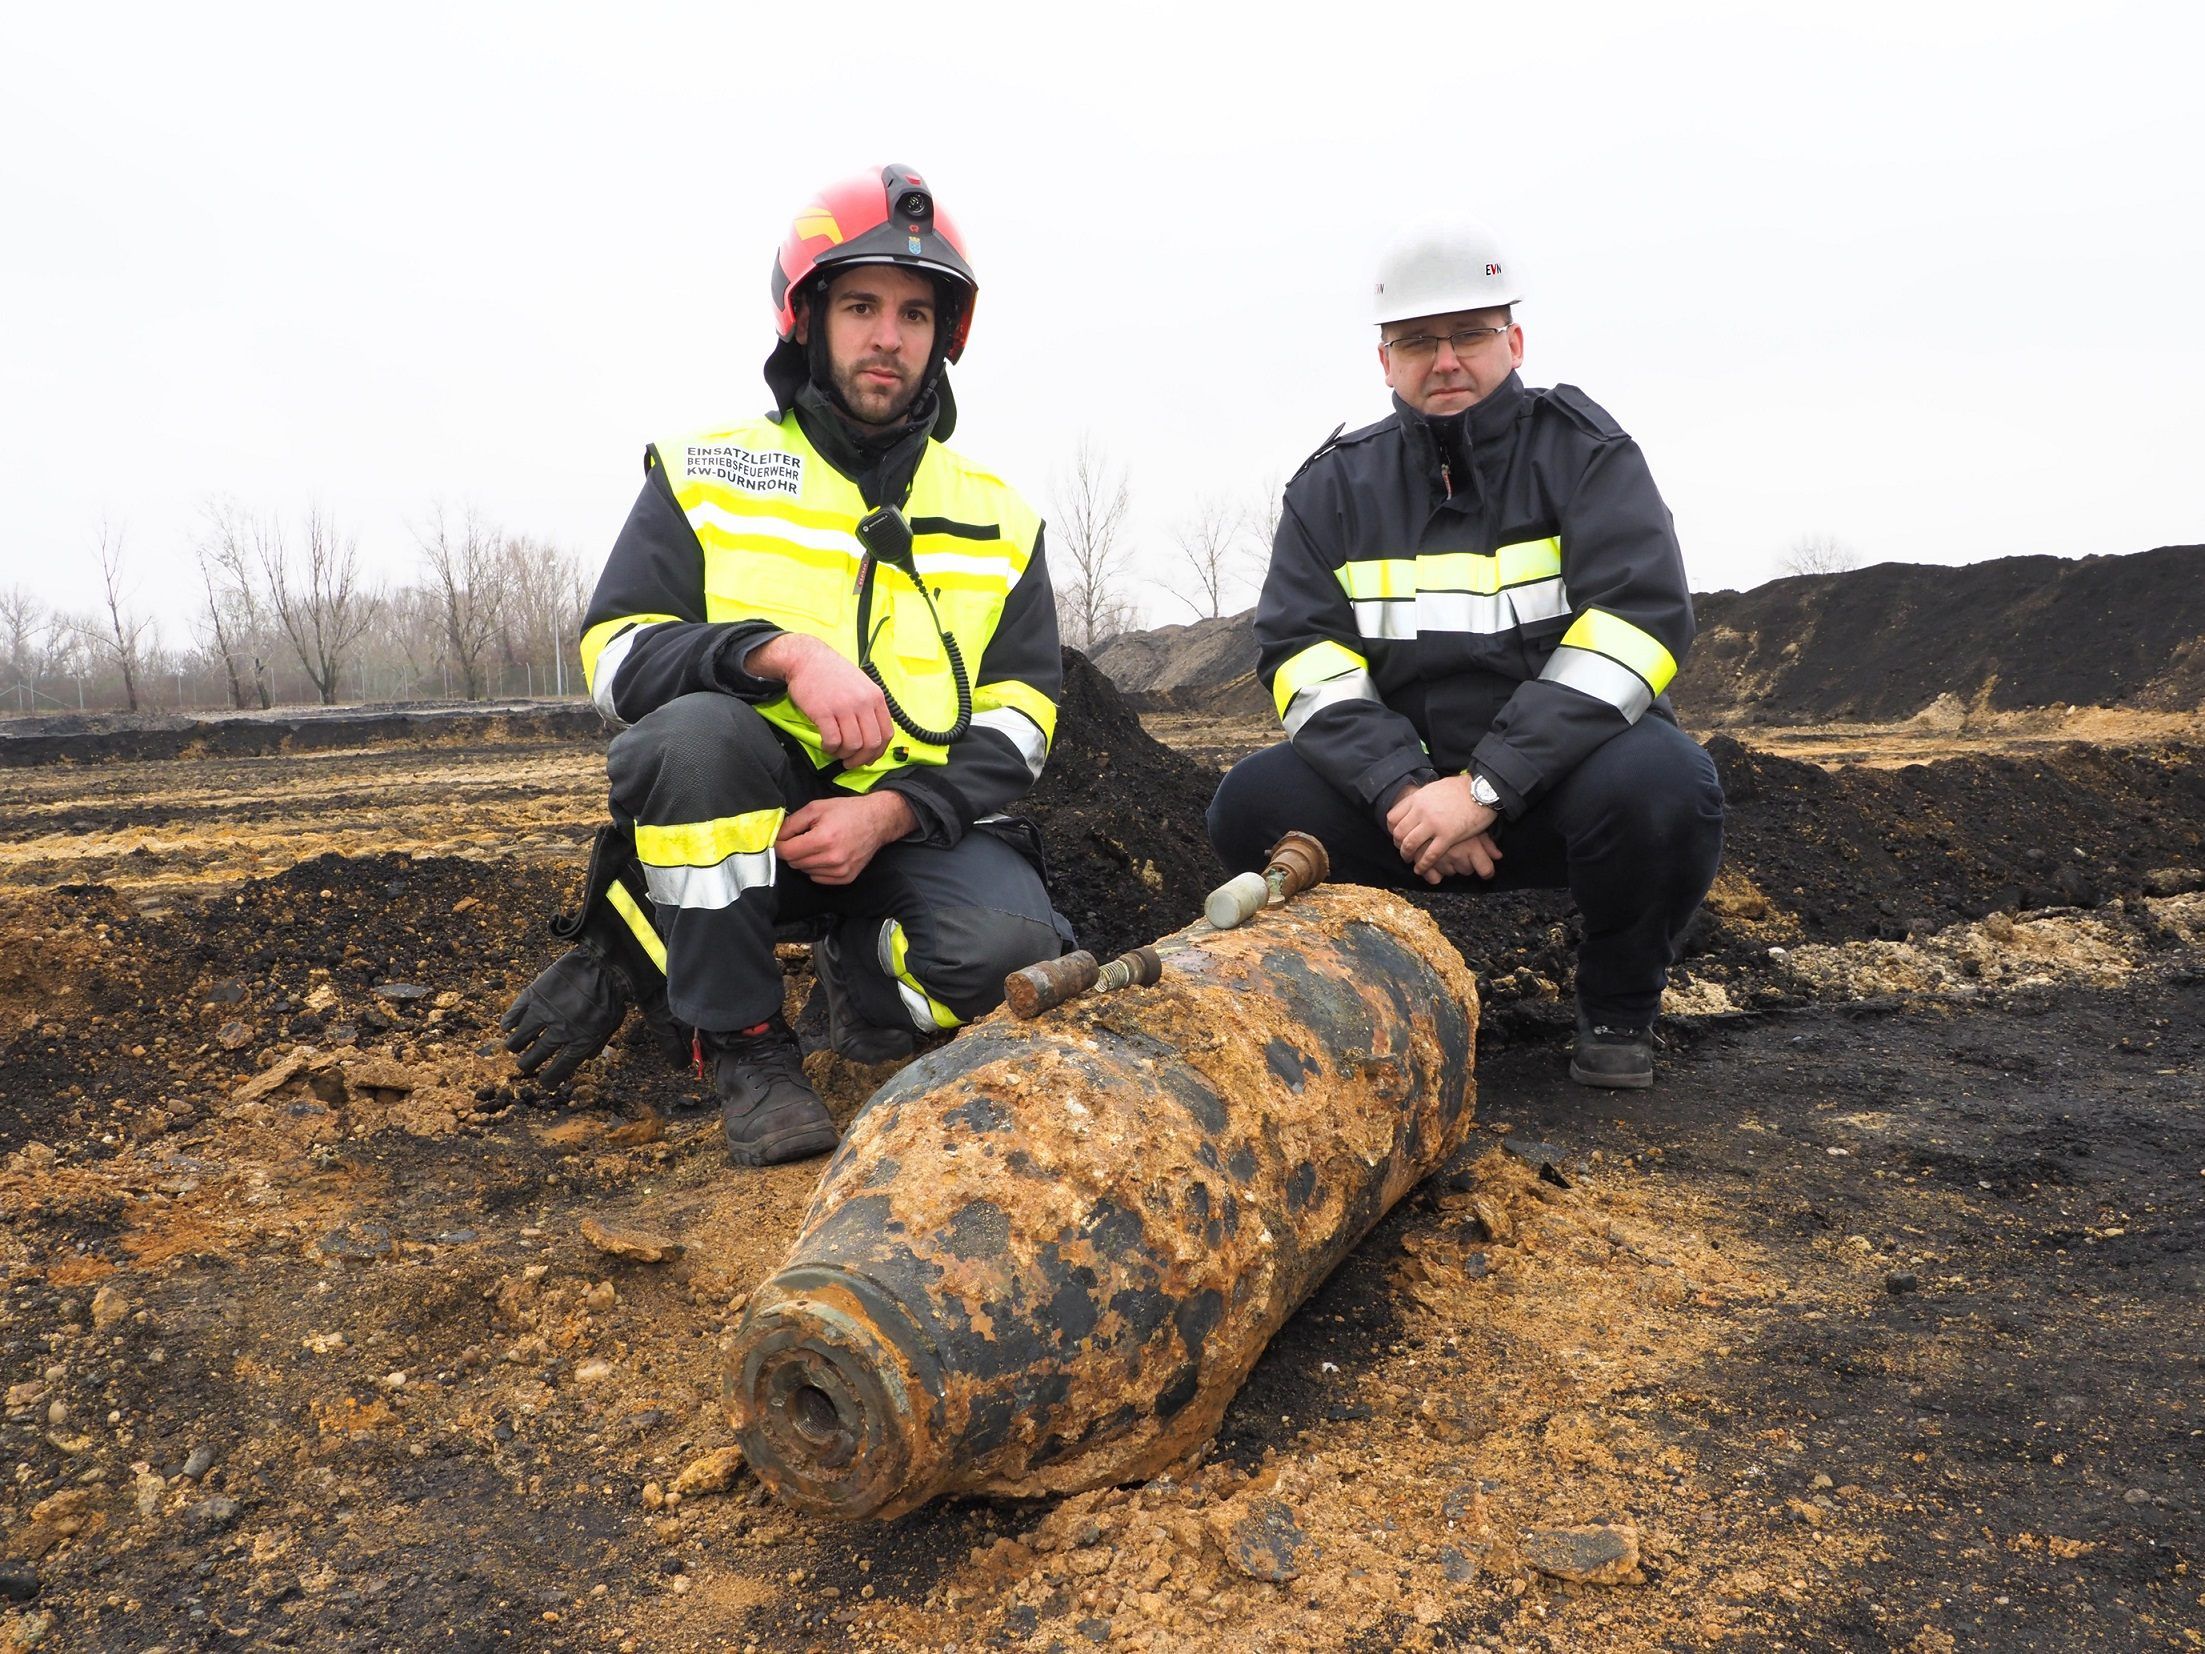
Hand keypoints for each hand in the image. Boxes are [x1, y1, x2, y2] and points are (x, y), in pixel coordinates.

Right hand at [500, 944, 630, 1086]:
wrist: (604, 961)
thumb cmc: (613, 992)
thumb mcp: (614, 1022)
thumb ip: (599, 1042)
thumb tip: (588, 1058)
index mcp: (582, 1041)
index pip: (560, 1069)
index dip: (550, 1079)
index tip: (544, 1083)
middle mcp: (560, 1032)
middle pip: (535, 1057)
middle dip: (528, 1064)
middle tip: (525, 1064)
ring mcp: (545, 1013)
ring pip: (519, 1039)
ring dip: (515, 1045)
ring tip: (515, 1046)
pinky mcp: (534, 994)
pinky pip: (514, 1014)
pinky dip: (508, 1022)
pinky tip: (507, 1026)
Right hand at [751, 633, 891, 765]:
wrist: (807, 659)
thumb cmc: (833, 674)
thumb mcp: (861, 685)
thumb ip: (870, 708)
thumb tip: (873, 738)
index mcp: (875, 697)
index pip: (886, 733)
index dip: (878, 751)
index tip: (869, 758)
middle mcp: (863, 702)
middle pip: (871, 743)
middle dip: (861, 759)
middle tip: (851, 762)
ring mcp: (843, 707)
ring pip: (853, 745)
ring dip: (844, 754)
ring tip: (836, 751)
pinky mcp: (823, 711)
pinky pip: (833, 740)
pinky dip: (830, 748)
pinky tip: (826, 745)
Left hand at [777, 792, 916, 885]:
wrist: (877, 821)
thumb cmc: (847, 811)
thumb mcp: (816, 808)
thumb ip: (792, 823)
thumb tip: (777, 837)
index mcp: (823, 839)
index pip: (787, 852)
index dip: (780, 844)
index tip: (783, 838)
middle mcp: (832, 859)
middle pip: (794, 863)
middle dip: (793, 850)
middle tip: (803, 838)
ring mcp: (840, 871)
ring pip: (805, 871)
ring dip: (805, 859)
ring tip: (818, 845)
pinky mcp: (846, 878)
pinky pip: (817, 878)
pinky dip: (816, 868)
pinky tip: (826, 854)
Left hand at [1385, 774, 1502, 884]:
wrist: (1483, 789)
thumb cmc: (1463, 787)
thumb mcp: (1436, 787)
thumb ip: (1424, 797)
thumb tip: (1418, 800)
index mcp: (1417, 799)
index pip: (1393, 817)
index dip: (1392, 829)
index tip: (1396, 835)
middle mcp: (1421, 811)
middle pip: (1399, 833)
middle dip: (1398, 844)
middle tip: (1403, 850)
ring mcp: (1434, 824)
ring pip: (1410, 844)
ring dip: (1407, 855)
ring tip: (1410, 860)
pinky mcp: (1448, 836)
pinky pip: (1430, 855)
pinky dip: (1423, 864)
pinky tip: (1421, 869)